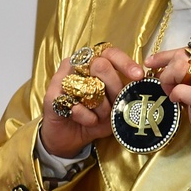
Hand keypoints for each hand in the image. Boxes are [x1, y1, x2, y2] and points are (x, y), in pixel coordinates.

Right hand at [39, 44, 144, 158]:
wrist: (69, 138)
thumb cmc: (94, 117)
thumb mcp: (115, 106)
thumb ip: (124, 94)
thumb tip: (138, 86)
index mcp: (92, 62)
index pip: (110, 53)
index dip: (126, 63)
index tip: (138, 76)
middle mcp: (76, 65)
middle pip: (101, 66)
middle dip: (114, 89)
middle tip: (116, 104)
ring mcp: (61, 79)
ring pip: (89, 86)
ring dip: (101, 107)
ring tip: (100, 116)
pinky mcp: (51, 96)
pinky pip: (77, 106)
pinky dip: (88, 118)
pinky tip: (89, 122)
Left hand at [148, 47, 190, 174]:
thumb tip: (168, 73)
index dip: (168, 55)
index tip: (151, 62)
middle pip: (184, 56)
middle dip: (167, 69)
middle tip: (165, 87)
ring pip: (182, 67)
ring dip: (169, 80)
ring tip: (172, 95)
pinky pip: (183, 89)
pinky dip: (176, 95)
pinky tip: (179, 104)